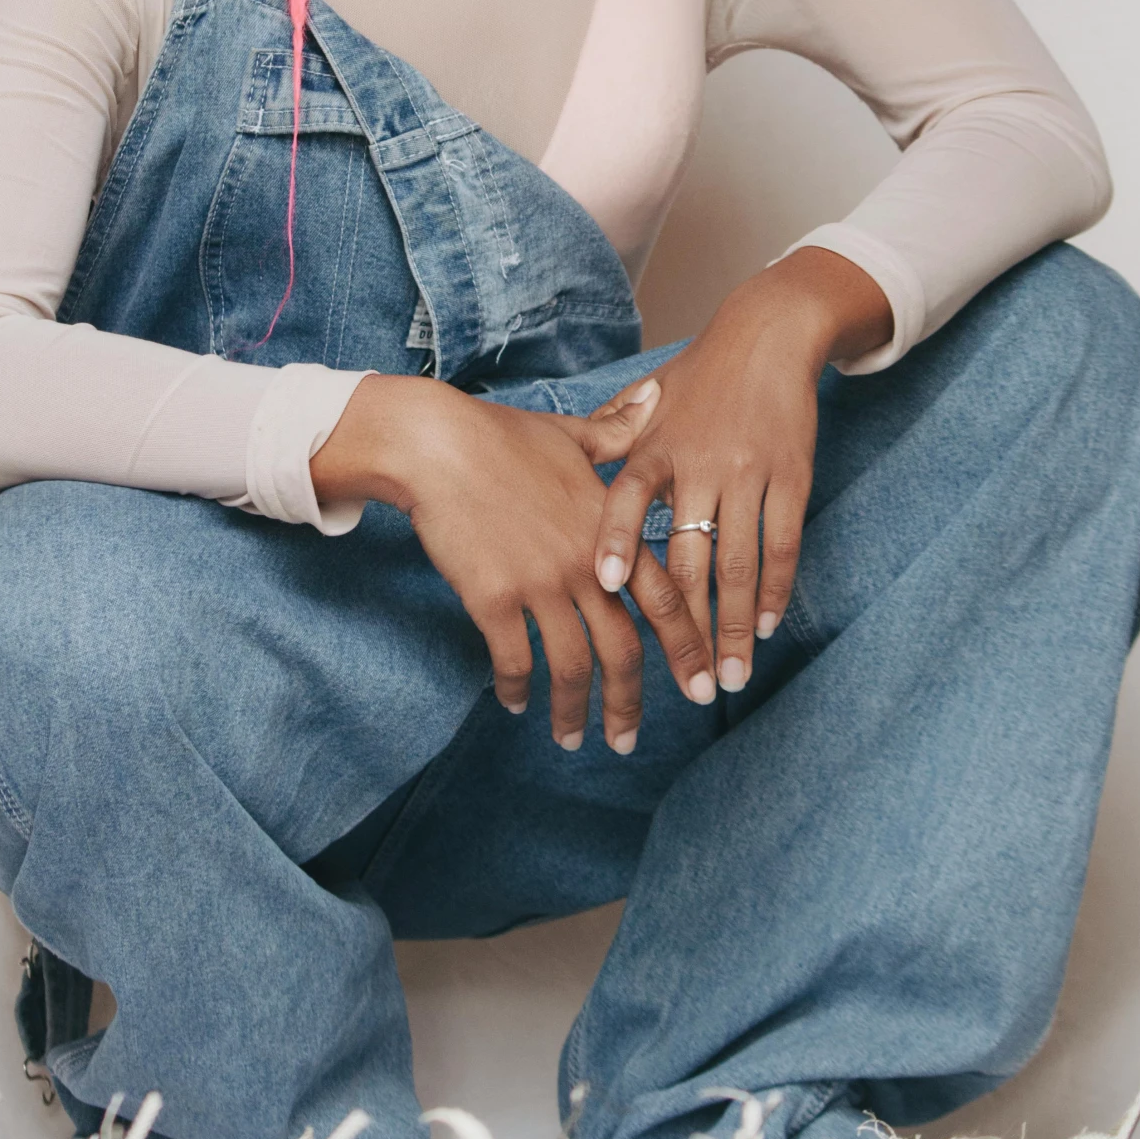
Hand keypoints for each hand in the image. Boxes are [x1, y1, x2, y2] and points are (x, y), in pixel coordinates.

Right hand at [309, 375, 716, 750]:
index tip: (702, 688)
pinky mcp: (491, 598)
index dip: (687, 649)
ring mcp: (538, 584)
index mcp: (609, 530)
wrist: (437, 445)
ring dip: (573, 711)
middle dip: (628, 702)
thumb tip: (654, 398)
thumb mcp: (572, 435)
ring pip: (570, 666)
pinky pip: (513, 660)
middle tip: (629, 740)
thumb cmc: (502, 436)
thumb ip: (619, 432)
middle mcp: (583, 563)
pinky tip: (516, 702)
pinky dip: (518, 688)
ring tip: (573, 738)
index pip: (664, 600)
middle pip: (621, 649)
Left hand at [591, 250, 893, 694]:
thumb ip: (610, 440)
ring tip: (727, 677)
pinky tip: (763, 626)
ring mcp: (747, 471)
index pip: (627, 498)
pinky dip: (775, 589)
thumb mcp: (648, 399)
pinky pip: (782, 542)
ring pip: (739, 561)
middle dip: (684, 625)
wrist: (770, 332)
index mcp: (655, 446)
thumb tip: (560, 472)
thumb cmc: (700, 372)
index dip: (616, 541)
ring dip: (732, 625)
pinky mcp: (791, 475)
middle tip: (679, 683)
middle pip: (688, 554)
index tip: (603, 587)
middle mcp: (698, 461)